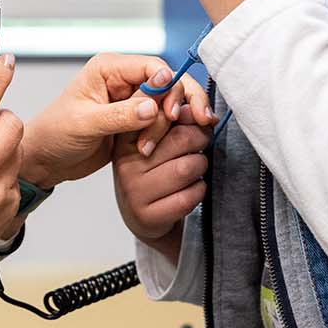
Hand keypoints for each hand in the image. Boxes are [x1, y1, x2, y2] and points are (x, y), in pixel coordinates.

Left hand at [21, 53, 197, 187]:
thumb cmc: (55, 134)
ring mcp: (133, 100)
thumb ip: (120, 115)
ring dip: (171, 126)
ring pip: (171, 103)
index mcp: (109, 68)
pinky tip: (159, 149)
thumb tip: (153, 107)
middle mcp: (124, 79)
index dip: (169, 86)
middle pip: (170, 82)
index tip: (172, 112)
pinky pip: (164, 122)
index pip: (153, 67)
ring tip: (148, 148)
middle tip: (184, 126)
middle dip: (178, 105)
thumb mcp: (85, 124)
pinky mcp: (138, 120)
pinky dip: (169, 134)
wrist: (47, 159)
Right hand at [113, 122, 211, 263]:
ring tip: (195, 166)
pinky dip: (199, 190)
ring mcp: (134, 191)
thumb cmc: (155, 169)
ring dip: (201, 165)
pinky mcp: (148, 215)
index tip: (195, 116)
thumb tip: (200, 111)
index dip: (185, 112)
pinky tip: (190, 188)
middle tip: (203, 140)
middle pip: (181, 138)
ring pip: (188, 168)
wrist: (143, 215)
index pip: (159, 112)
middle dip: (201, 137)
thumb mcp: (160, 138)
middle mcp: (124, 162)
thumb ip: (178, 117)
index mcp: (125, 136)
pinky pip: (189, 196)